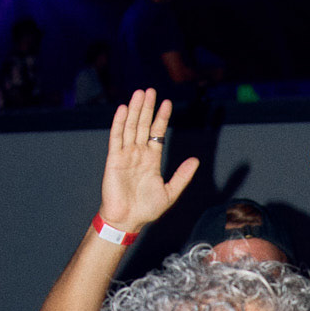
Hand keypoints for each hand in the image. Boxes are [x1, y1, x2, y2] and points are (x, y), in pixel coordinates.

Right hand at [98, 88, 199, 234]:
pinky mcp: (114, 159)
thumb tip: (195, 160)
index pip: (157, 133)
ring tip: (140, 94)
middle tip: (151, 90)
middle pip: (143, 125)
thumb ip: (182, 176)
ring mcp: (125, 155)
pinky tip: (124, 109)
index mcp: (151, 160)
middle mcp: (138, 154)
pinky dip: (120, 123)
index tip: (167, 103)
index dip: (161, 118)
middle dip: (147, 108)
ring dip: (135, 110)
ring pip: (131, 127)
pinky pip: (117, 138)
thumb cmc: (147, 209)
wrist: (128, 220)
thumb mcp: (170, 192)